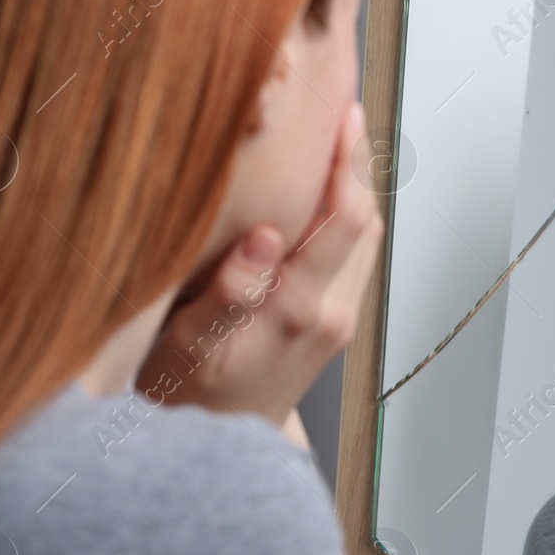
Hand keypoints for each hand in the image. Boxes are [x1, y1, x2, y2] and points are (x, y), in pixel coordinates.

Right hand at [135, 101, 383, 426]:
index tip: (341, 114)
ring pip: (364, 236)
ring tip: (332, 134)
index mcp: (300, 310)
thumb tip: (261, 242)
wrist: (214, 446)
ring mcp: (338, 319)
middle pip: (366, 219)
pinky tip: (320, 187)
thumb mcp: (190, 347)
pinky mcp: (335, 322)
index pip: (347, 219)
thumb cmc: (188, 393)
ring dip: (353, 186)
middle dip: (356, 161)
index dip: (348, 162)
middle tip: (341, 107)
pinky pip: (352, 255)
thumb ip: (228, 296)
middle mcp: (331, 313)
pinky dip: (342, 215)